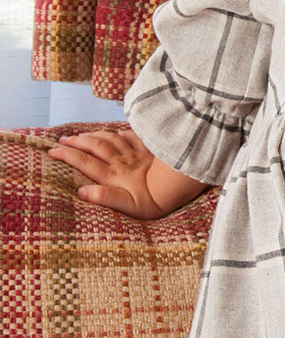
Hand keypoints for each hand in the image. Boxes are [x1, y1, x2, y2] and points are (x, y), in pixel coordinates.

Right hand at [48, 128, 169, 219]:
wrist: (179, 187)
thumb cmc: (153, 202)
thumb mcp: (127, 206)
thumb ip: (104, 198)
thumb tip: (82, 191)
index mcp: (113, 176)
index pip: (85, 162)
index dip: (68, 156)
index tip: (53, 151)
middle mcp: (122, 162)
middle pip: (95, 147)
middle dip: (77, 142)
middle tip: (63, 139)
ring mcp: (136, 154)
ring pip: (111, 139)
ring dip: (95, 135)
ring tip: (83, 134)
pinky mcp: (150, 150)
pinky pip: (134, 136)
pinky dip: (123, 132)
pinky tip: (118, 131)